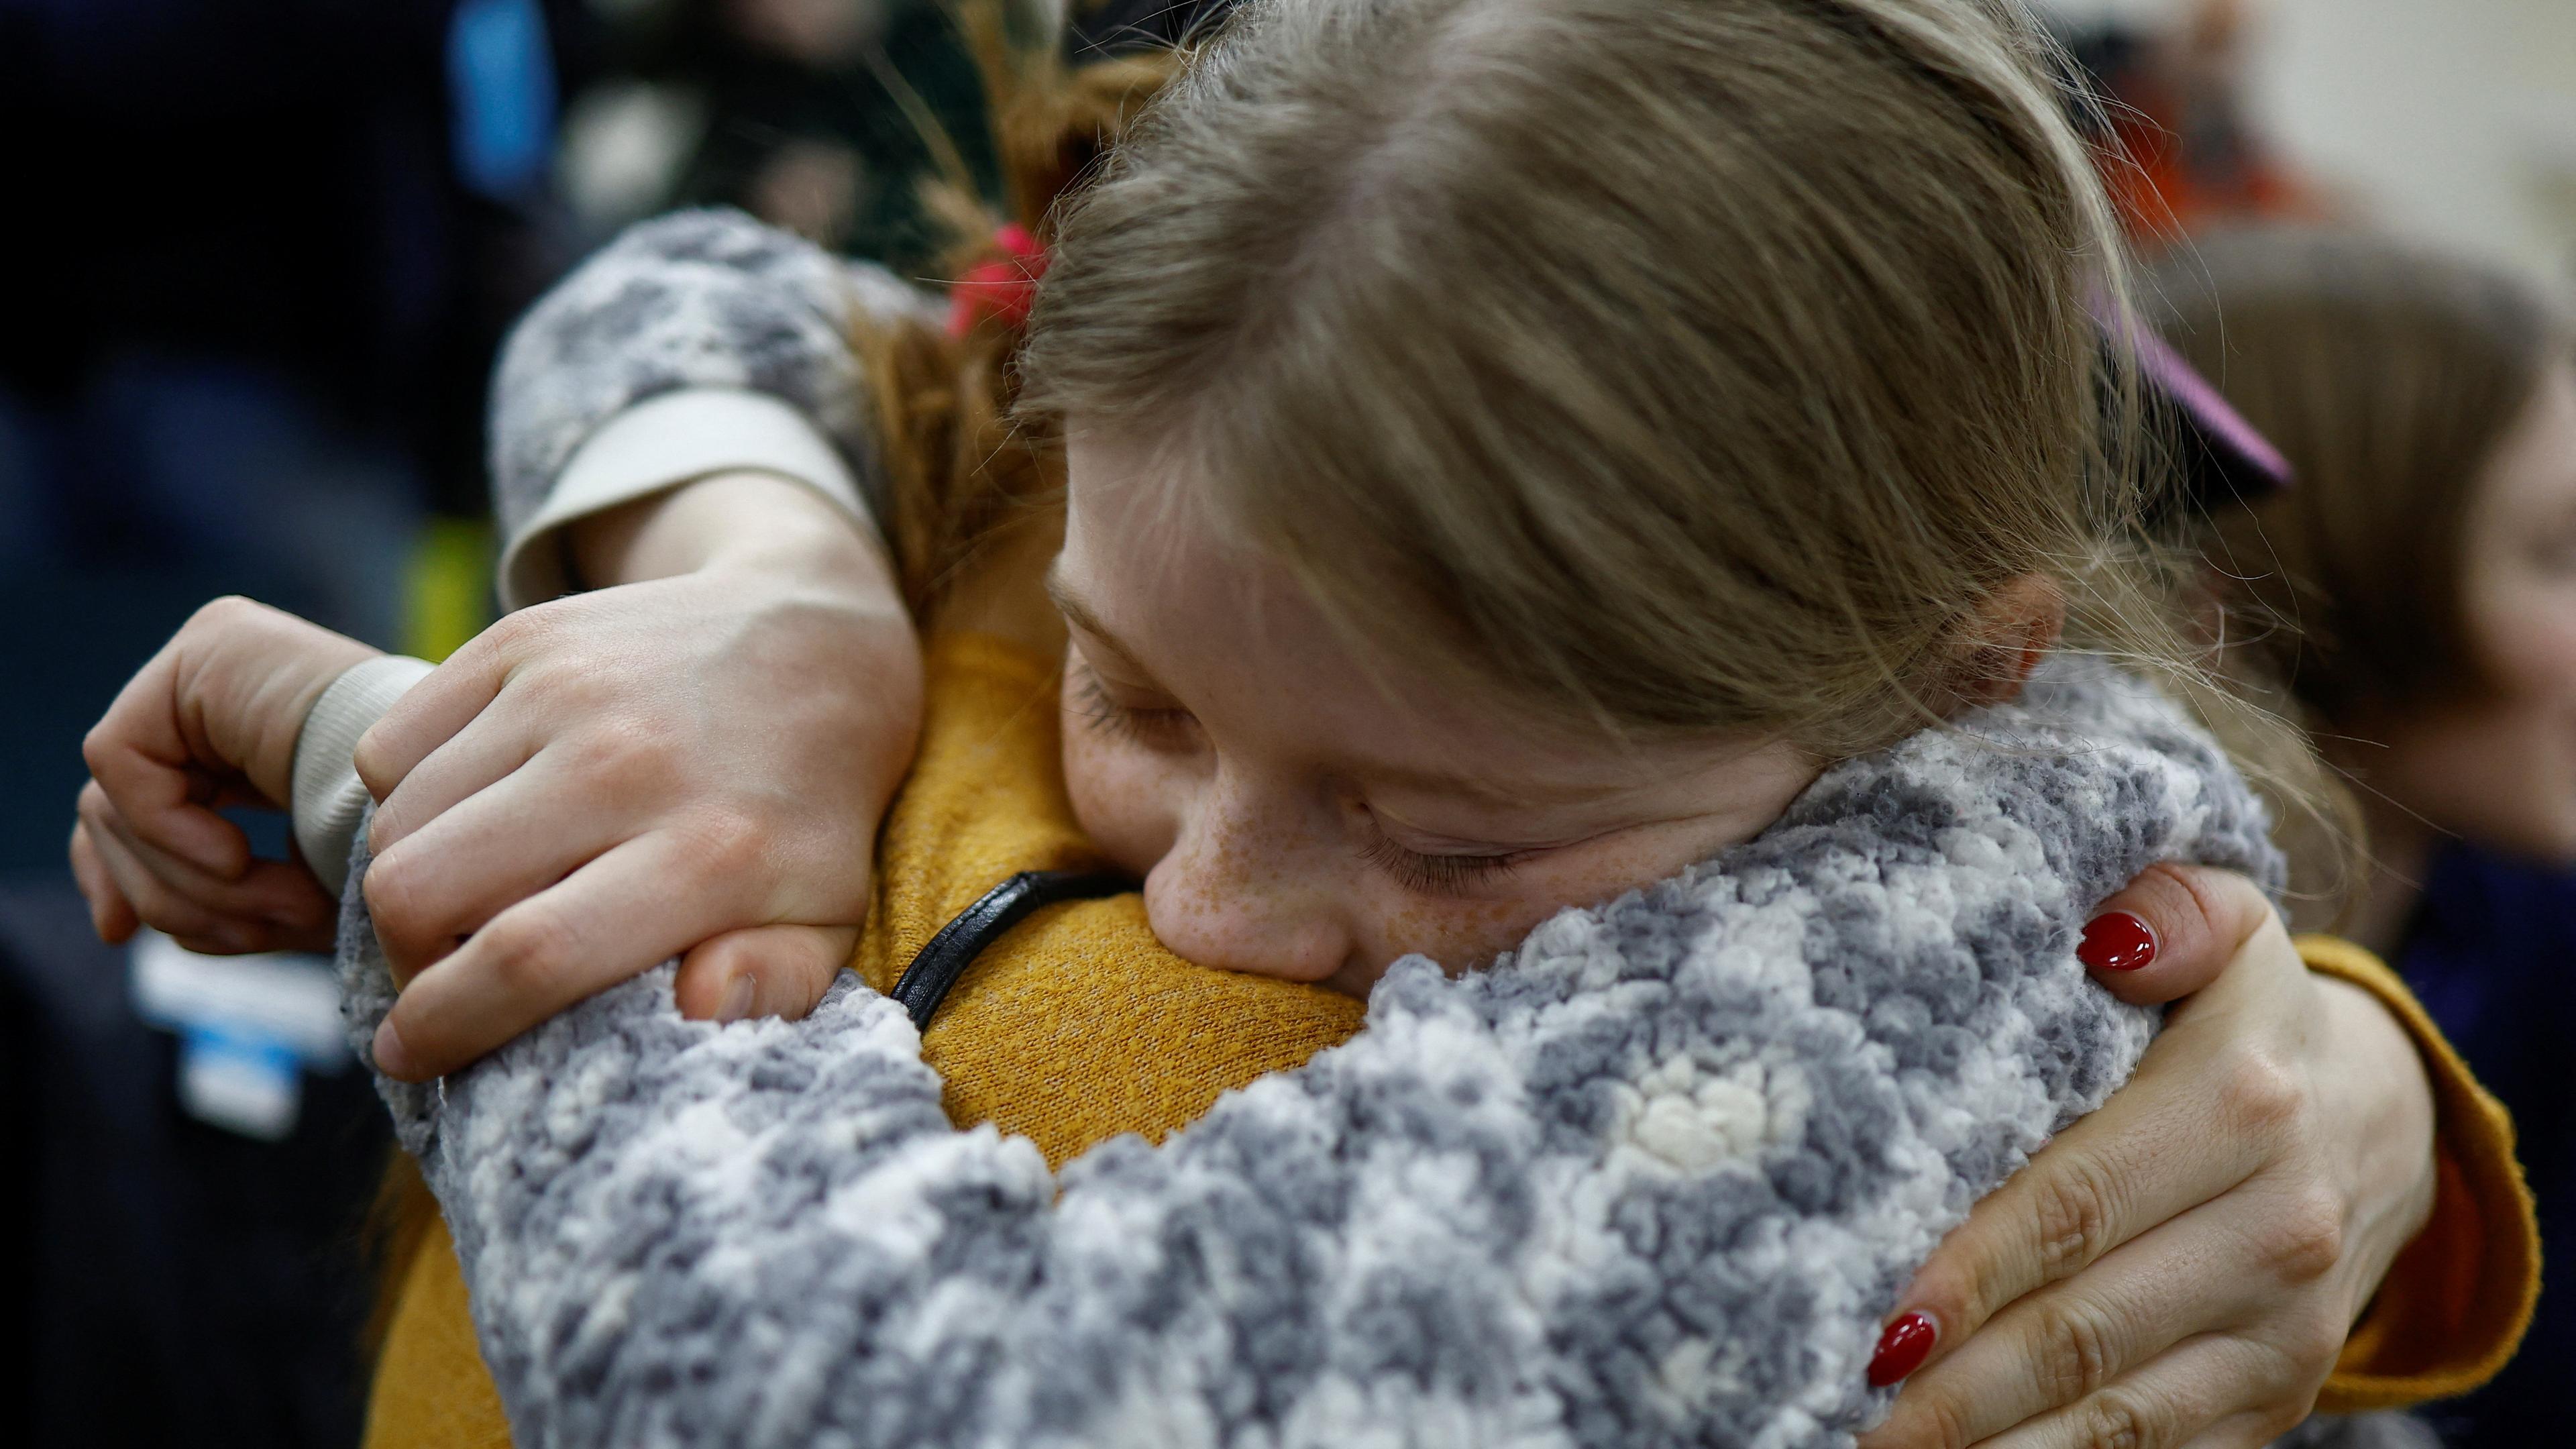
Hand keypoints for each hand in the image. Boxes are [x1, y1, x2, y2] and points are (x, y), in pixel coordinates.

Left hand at [72, 597, 379, 954]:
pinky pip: (121, 758)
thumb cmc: (407, 863)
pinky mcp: (207, 647)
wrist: (463, 814)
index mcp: (239, 730)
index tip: (123, 935)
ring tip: (276, 911)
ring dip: (190, 884)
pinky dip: (167, 829)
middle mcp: (217, 682)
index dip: (120, 874)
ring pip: (116, 800)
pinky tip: (237, 858)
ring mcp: (212, 655)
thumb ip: (202, 894)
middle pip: (114, 811)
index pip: (125, 803)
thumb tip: (109, 923)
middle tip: (256, 935)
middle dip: (171, 896)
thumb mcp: (289, 891)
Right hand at [355, 473, 922, 1079]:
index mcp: (709, 853)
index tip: (413, 1055)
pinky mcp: (524, 640)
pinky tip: (467, 820)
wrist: (818, 643)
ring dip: (405, 881)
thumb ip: (773, 982)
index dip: (449, 1024)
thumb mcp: (827, 914)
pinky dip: (404, 799)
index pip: (530, 956)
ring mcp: (565, 689)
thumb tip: (698, 1008)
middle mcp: (627, 763)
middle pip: (423, 890)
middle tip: (439, 976)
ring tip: (459, 904)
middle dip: (406, 960)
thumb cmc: (806, 811)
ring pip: (396, 821)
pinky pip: (391, 745)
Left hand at [1859, 865, 2438, 1447]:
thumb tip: (2107, 935)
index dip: (1973, 1269)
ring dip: (1990, 1444)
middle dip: (1955, 1386)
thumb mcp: (2228, 929)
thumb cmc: (2243, 1016)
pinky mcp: (2273, 1398)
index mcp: (2241, 1106)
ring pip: (2113, 1415)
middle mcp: (2272, 1230)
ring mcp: (2279, 1331)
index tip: (1879, 1321)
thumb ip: (2166, 907)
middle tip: (1846, 1406)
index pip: (2076, 1204)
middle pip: (2081, 1328)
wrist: (2380, 1120)